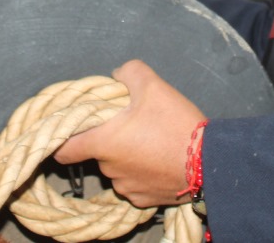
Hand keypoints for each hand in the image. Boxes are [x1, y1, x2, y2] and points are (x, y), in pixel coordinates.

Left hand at [55, 60, 204, 207]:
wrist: (209, 163)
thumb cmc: (176, 125)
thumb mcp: (153, 86)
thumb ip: (129, 72)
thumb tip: (117, 75)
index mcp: (103, 142)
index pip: (64, 149)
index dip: (64, 139)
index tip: (73, 130)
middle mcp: (109, 169)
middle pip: (98, 152)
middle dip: (110, 139)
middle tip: (132, 124)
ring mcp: (127, 187)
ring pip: (118, 168)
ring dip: (127, 156)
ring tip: (151, 141)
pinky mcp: (144, 201)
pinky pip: (135, 183)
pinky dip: (142, 172)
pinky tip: (159, 160)